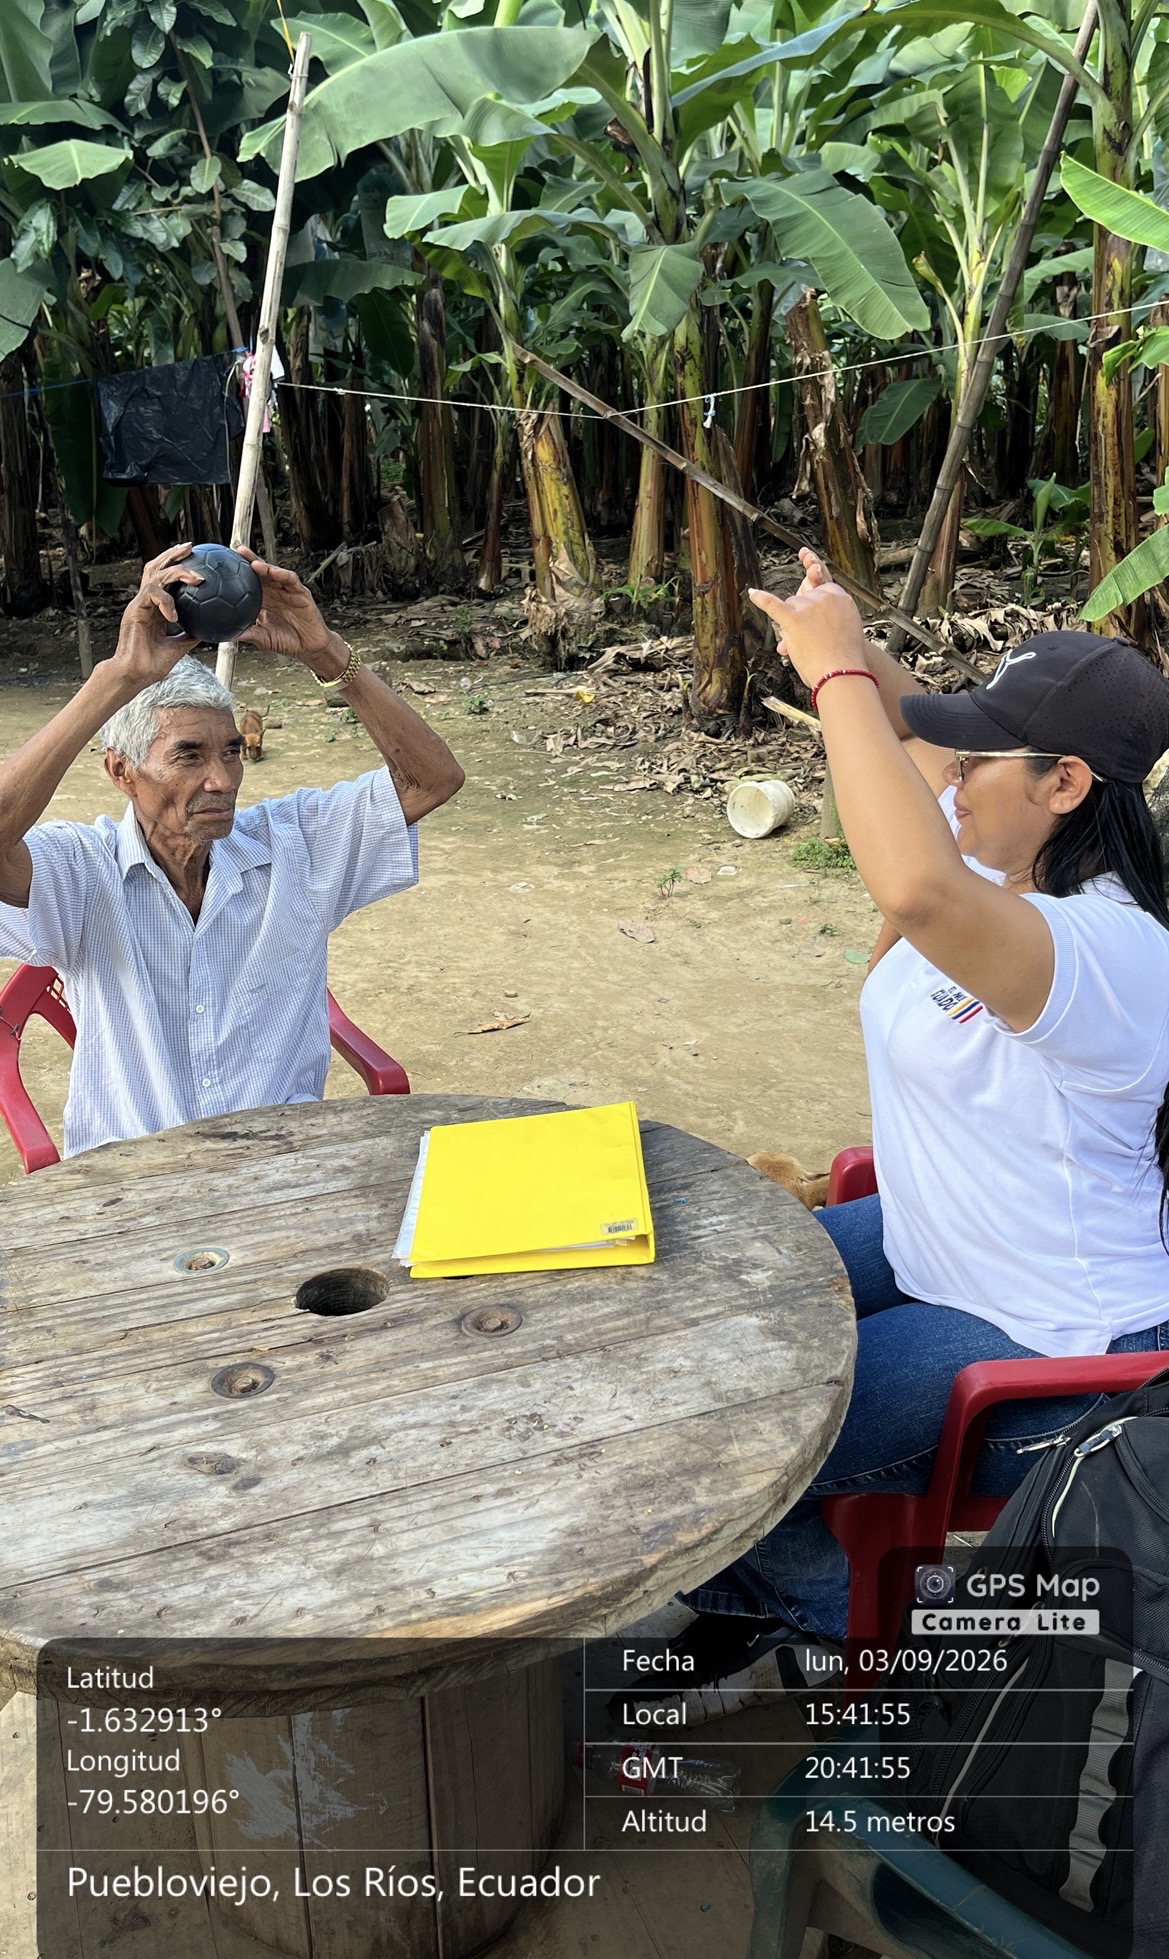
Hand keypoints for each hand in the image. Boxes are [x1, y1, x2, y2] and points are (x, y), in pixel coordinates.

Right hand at [111, 543, 201, 688]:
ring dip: (176, 572)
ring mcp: (139, 604)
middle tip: (191, 547)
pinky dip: (166, 601)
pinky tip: (175, 614)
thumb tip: (210, 630)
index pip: (164, 578)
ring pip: (155, 576)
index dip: (177, 565)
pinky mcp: (135, 610)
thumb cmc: (152, 665)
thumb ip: (190, 635)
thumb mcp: (178, 647)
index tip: (195, 558)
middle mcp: (145, 601)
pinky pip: (151, 594)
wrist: (135, 675)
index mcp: (155, 607)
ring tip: (196, 577)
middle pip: (157, 567)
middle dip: (173, 554)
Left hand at [233, 546, 338, 671]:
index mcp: (263, 600)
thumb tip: (227, 635)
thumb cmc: (287, 641)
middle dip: (248, 561)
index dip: (237, 573)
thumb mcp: (262, 639)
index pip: (249, 583)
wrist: (309, 648)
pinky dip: (282, 574)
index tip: (223, 566)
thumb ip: (247, 634)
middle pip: (260, 573)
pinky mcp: (300, 593)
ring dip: (264, 566)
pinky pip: (291, 580)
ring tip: (252, 562)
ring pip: (274, 573)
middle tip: (236, 552)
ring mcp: (287, 591)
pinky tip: (273, 571)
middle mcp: (274, 592)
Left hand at [748, 549, 869, 692]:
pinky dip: (761, 599)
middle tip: (814, 637)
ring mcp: (808, 607)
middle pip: (804, 597)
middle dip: (805, 615)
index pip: (822, 591)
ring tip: (804, 641)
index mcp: (842, 598)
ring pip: (790, 604)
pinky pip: (772, 604)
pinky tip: (753, 594)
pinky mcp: (792, 618)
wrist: (841, 673)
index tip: (819, 618)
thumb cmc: (844, 659)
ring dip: (792, 620)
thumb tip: (815, 622)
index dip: (817, 606)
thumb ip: (831, 621)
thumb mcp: (847, 630)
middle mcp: (825, 598)